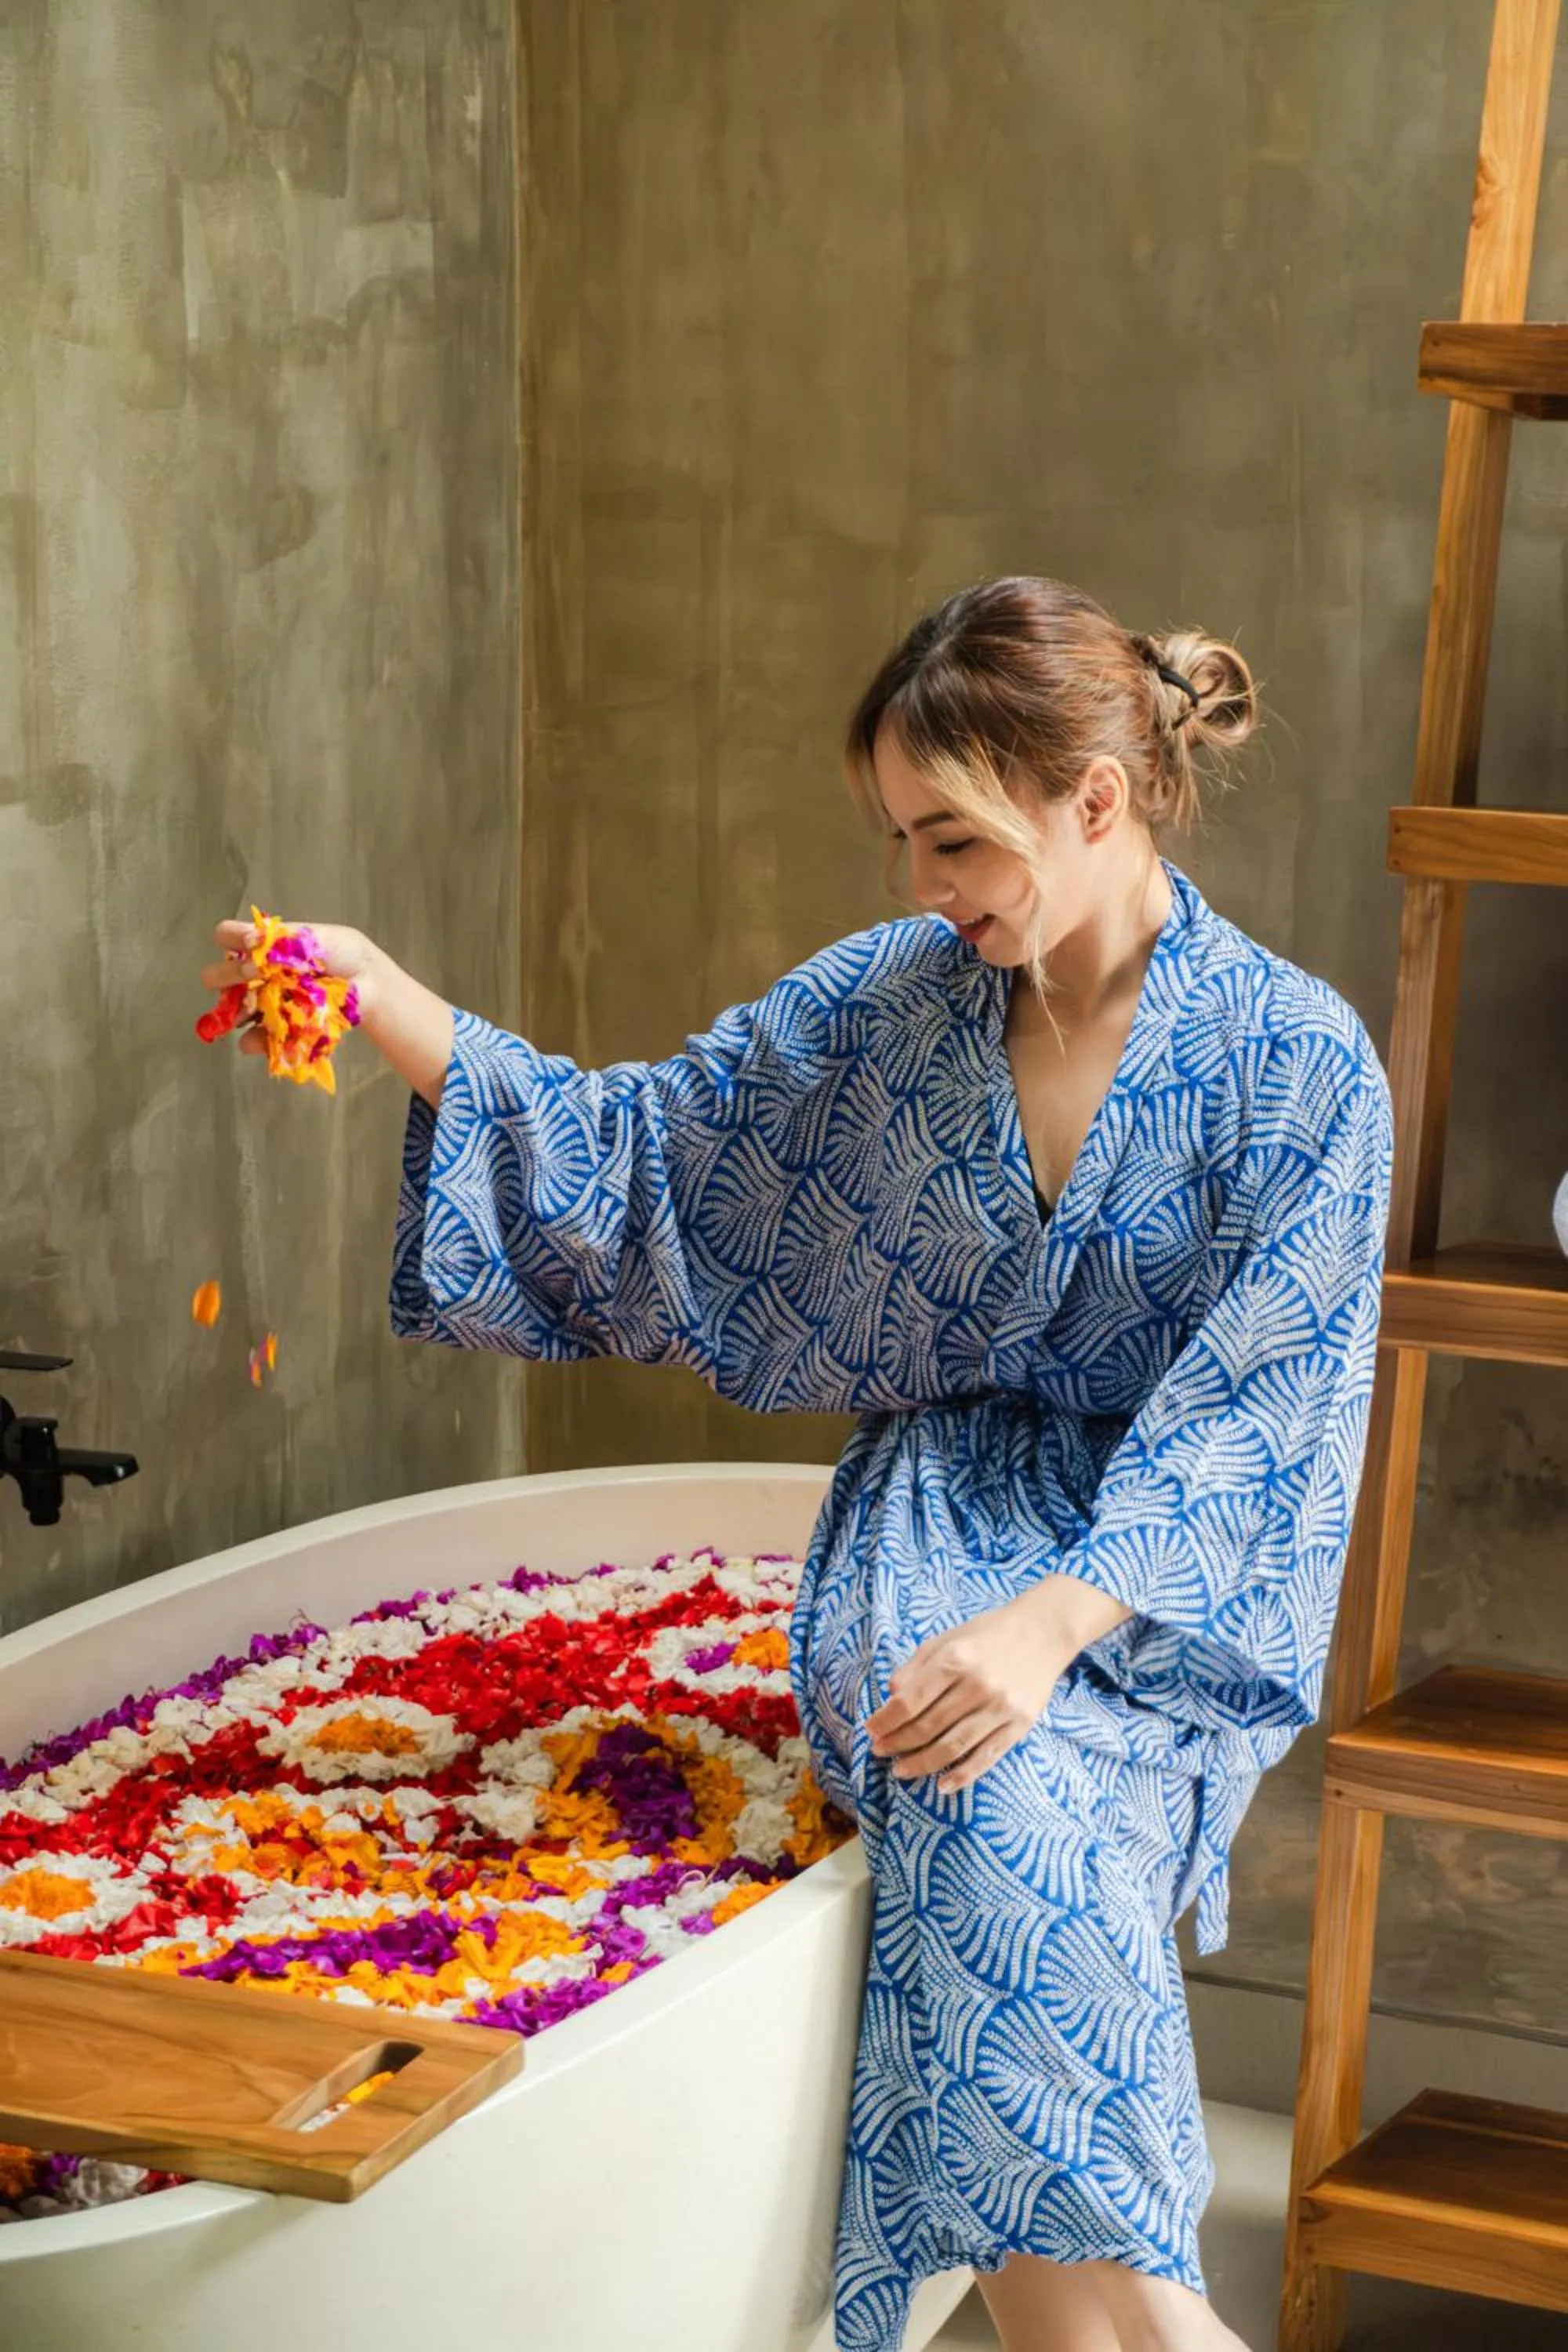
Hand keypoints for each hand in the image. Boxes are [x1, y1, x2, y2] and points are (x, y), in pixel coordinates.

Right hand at [201, 920, 376, 1055]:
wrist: (366, 983)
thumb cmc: (341, 952)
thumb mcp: (312, 936)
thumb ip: (281, 937)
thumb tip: (251, 940)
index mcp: (261, 947)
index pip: (226, 938)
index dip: (230, 940)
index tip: (251, 944)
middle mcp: (256, 975)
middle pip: (218, 975)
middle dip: (229, 975)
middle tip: (255, 974)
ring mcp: (264, 1002)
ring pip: (232, 1008)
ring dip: (236, 1008)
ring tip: (251, 1009)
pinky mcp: (278, 1028)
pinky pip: (254, 1039)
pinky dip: (253, 1041)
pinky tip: (255, 1040)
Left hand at [865, 1576, 1132, 1794]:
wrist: (1043, 1632)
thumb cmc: (989, 1633)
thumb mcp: (948, 1638)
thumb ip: (917, 1666)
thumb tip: (891, 1695)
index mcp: (955, 1659)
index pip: (910, 1701)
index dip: (886, 1720)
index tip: (871, 1730)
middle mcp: (977, 1685)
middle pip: (928, 1727)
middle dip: (897, 1743)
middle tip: (880, 1752)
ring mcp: (1000, 1707)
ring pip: (953, 1746)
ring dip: (922, 1763)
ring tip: (901, 1770)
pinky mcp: (1019, 1724)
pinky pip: (986, 1757)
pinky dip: (963, 1776)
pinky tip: (942, 1785)